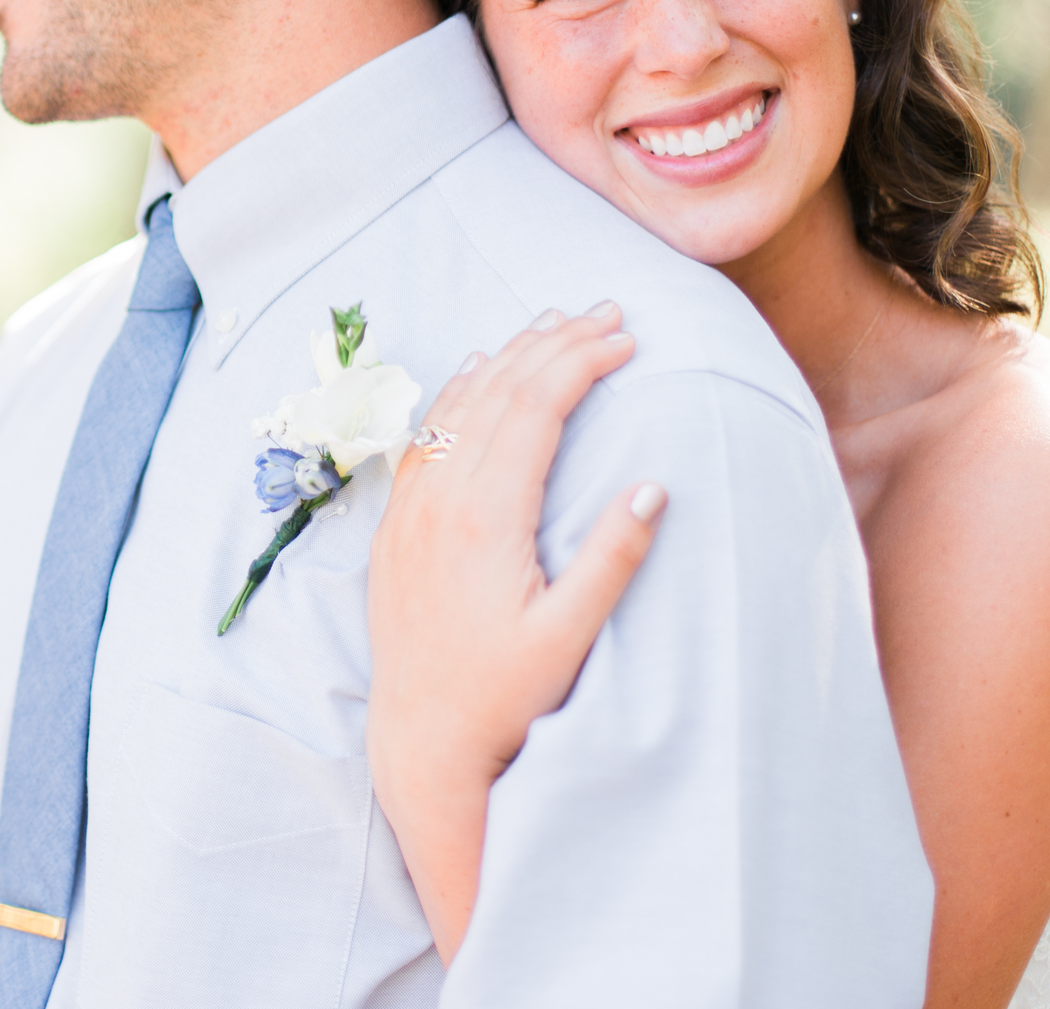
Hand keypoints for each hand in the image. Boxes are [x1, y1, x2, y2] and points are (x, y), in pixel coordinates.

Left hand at [367, 302, 662, 960]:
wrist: (422, 739)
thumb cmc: (503, 697)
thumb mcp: (568, 637)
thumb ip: (610, 560)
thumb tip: (651, 488)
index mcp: (485, 519)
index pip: (536, 411)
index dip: (582, 364)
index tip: (626, 338)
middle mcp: (441, 501)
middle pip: (500, 394)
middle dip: (555, 344)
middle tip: (605, 310)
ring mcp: (412, 510)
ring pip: (460, 406)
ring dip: (509, 357)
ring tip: (552, 322)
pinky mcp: (398, 526)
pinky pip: (426, 436)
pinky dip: (459, 392)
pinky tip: (479, 370)